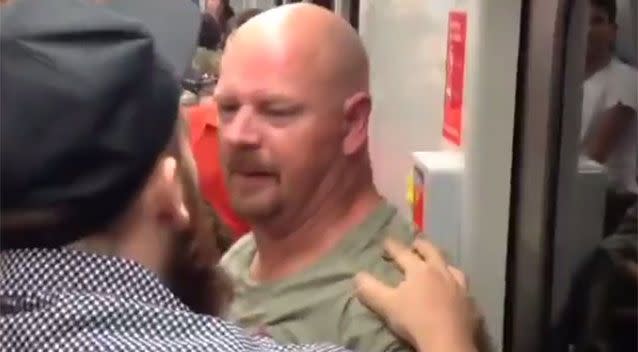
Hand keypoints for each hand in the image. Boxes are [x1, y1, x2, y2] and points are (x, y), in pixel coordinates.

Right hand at [355, 238, 475, 351]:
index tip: (385, 241)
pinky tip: (455, 289)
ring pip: (451, 267)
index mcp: (420, 270)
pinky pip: (464, 287)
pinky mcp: (470, 301)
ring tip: (438, 264)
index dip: (392, 246)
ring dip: (442, 263)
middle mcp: (441, 272)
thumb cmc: (415, 320)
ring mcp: (458, 286)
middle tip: (415, 243)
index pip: (403, 252)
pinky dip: (457, 284)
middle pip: (431, 252)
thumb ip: (370, 289)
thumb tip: (357, 275)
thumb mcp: (386, 305)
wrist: (448, 341)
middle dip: (421, 246)